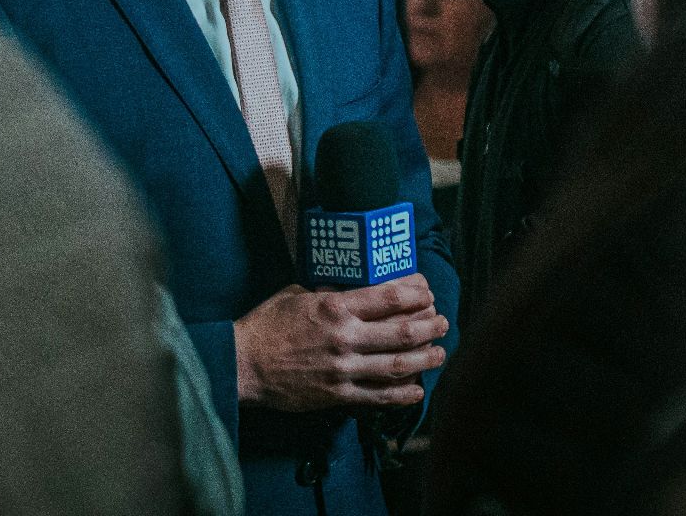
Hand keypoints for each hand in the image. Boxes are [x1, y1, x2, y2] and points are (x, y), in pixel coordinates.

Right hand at [234, 275, 448, 412]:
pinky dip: (401, 394)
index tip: (427, 291)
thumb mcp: (297, 294)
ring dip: (424, 359)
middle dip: (429, 325)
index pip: (387, 297)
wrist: (243, 365)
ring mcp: (343, 369)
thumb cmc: (266, 325)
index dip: (414, 293)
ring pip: (397, 365)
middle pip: (402, 331)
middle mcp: (344, 338)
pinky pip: (378, 396)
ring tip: (440, 354)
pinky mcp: (337, 395)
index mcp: (334, 307)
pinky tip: (417, 390)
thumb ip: (329, 293)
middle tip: (442, 322)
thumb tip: (353, 289)